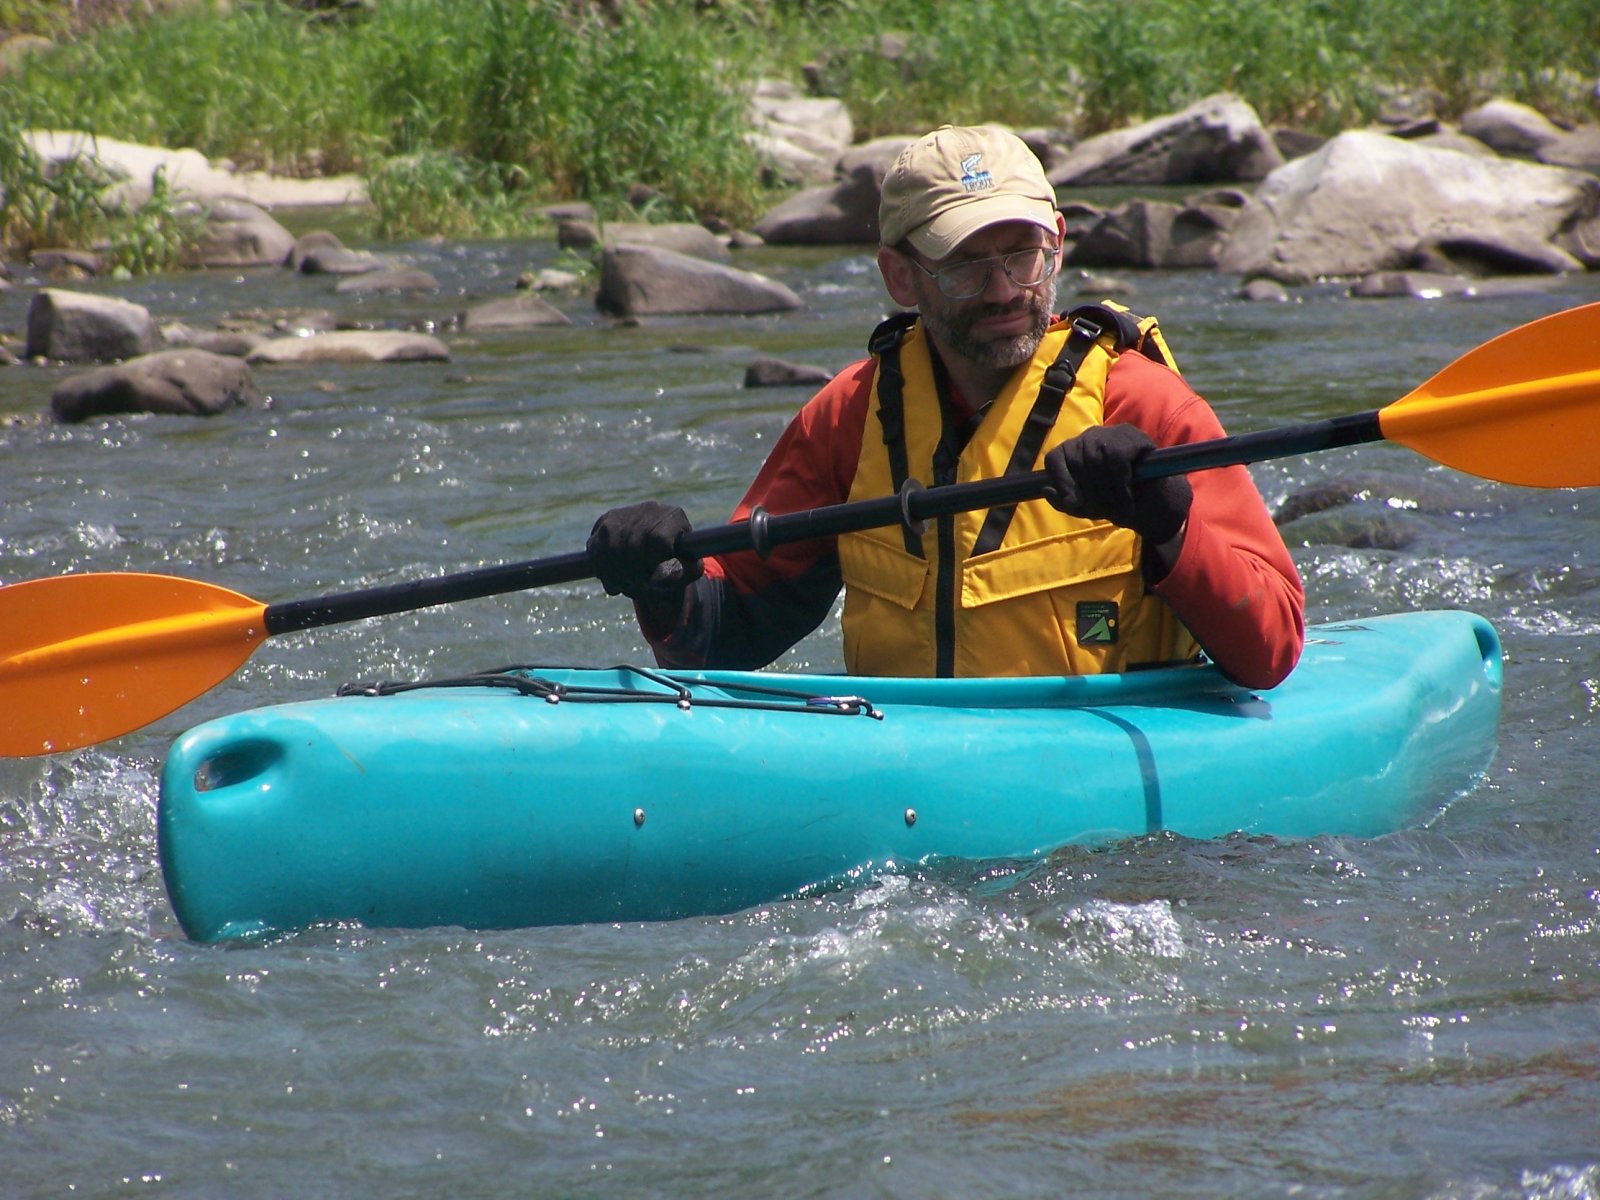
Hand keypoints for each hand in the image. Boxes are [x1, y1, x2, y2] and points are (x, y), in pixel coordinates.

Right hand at [586, 501, 702, 599]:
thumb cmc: (676, 564)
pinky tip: (612, 579)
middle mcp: (649, 508)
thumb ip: (689, 571)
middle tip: (636, 587)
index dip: (652, 563)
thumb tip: (671, 570)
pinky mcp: (604, 521)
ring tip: (624, 586)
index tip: (651, 576)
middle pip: (632, 545)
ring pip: (610, 548)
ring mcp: (624, 513)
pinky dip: (601, 569)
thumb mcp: (689, 570)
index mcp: (674, 516)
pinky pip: (595, 549)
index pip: (658, 539)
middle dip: (632, 573)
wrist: (657, 553)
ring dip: (614, 574)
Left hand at [1043, 424, 1191, 545]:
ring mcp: (1110, 433)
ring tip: (1117, 506)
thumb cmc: (1115, 501)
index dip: (1062, 482)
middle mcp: (1088, 437)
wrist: (1153, 503)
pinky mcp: (1133, 436)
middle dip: (1089, 492)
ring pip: (1096, 458)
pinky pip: (1117, 456)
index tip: (1073, 503)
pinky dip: (1120, 481)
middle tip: (1103, 512)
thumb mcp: (1086, 507)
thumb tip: (1047, 489)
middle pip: (1076, 461)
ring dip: (1106, 489)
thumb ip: (1065, 502)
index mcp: (1073, 451)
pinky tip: (1127, 495)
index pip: (1055, 458)